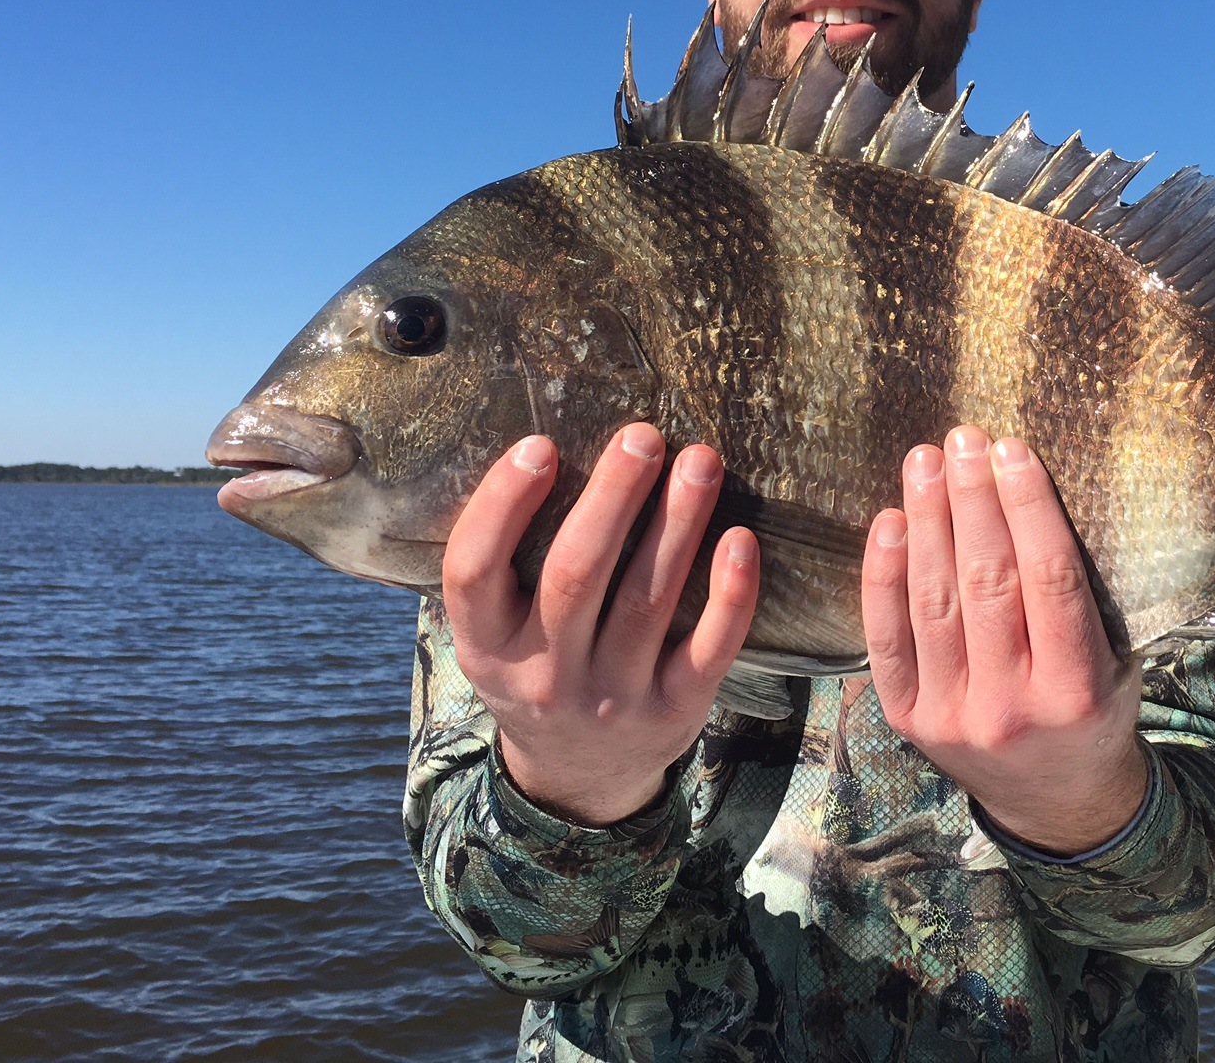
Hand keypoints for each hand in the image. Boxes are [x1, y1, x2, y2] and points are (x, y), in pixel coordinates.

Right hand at [441, 425, 757, 825]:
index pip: (474, 570)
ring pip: (646, 600)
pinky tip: (740, 539)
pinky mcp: (674, 712)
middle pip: (575, 574)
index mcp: (486, 645)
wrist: (580, 778)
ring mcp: (611, 698)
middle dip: (612, 498)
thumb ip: (512, 562)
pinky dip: (729, 595)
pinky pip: (708, 649)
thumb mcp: (498, 633)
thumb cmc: (542, 667)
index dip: (502, 504)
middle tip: (643, 436)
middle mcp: (544, 675)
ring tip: (700, 461)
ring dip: (677, 523)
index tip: (540, 445)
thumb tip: (551, 448)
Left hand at [860, 426, 1147, 855]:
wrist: (1056, 806)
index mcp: (1076, 689)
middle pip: (988, 582)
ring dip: (928, 523)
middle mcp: (1011, 705)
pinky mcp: (908, 720)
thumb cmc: (1092, 714)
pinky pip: (887, 638)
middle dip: (973, 502)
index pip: (1050, 578)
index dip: (1028, 508)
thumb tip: (1033, 496)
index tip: (1012, 450)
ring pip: (935, 602)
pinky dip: (883, 579)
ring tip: (924, 464)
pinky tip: (890, 524)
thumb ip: (1082, 598)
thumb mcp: (1115, 663)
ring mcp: (952, 715)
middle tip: (962, 440)